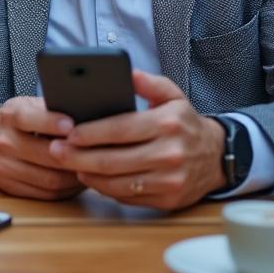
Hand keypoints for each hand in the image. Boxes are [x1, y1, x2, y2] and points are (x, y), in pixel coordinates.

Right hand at [0, 97, 83, 200]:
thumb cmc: (15, 121)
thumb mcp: (27, 105)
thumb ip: (50, 108)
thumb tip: (84, 115)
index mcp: (10, 117)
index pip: (30, 119)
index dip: (52, 123)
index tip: (72, 125)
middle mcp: (4, 142)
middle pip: (47, 155)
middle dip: (75, 157)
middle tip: (97, 154)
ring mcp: (5, 167)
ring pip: (50, 179)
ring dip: (75, 177)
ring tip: (91, 169)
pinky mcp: (9, 186)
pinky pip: (45, 194)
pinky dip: (66, 190)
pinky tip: (76, 180)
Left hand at [47, 70, 226, 209]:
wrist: (217, 157)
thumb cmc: (185, 124)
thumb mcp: (173, 96)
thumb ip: (149, 83)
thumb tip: (127, 72)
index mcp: (167, 124)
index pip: (120, 129)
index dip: (91, 133)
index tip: (69, 133)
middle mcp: (169, 154)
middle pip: (113, 159)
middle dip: (78, 156)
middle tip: (56, 150)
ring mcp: (169, 180)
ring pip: (117, 182)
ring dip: (88, 174)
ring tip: (69, 164)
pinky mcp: (167, 199)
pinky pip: (127, 196)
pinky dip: (105, 188)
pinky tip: (92, 178)